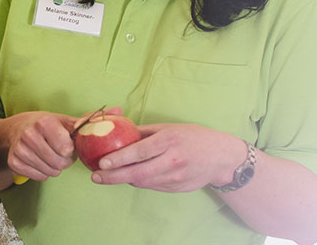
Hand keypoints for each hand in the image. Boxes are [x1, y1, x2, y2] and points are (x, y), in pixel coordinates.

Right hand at [0, 110, 81, 180]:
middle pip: (59, 163)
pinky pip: (39, 177)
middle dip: (65, 161)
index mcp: (44, 123)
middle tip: (62, 154)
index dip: (72, 150)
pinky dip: (44, 173)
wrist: (18, 128)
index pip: (66, 149)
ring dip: (55, 168)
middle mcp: (29, 135)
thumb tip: (107, 117)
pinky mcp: (14, 162)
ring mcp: (20, 150)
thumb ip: (84, 123)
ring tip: (51, 156)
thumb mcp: (64, 120)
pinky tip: (41, 161)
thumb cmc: (46, 125)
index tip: (69, 145)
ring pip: (50, 172)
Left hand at [88, 122, 245, 192]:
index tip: (102, 162)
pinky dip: (139, 181)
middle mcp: (172, 160)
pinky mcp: (176, 188)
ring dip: (124, 179)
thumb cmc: (193, 137)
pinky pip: (152, 186)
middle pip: (137, 173)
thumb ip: (143, 132)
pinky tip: (131, 176)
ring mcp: (175, 177)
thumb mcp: (169, 128)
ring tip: (107, 175)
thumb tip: (116, 130)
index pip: (139, 152)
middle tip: (95, 177)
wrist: (221, 158)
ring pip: (142, 182)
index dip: (119, 158)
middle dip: (113, 177)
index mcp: (169, 141)